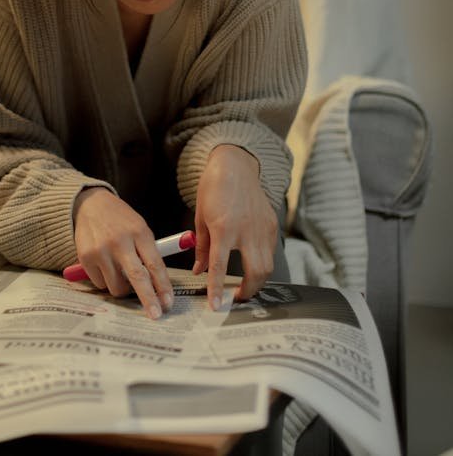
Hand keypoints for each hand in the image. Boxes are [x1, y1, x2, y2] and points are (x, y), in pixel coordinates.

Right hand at [72, 188, 174, 319]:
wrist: (90, 204)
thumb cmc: (120, 220)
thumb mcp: (139, 227)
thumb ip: (148, 252)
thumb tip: (158, 285)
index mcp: (139, 232)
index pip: (155, 264)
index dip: (163, 286)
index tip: (168, 303)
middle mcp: (120, 241)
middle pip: (137, 278)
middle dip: (148, 299)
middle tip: (155, 314)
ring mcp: (101, 250)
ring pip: (117, 286)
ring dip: (122, 287)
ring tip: (120, 273)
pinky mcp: (86, 257)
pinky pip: (100, 283)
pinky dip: (105, 280)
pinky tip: (104, 265)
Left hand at [193, 144, 277, 308]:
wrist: (235, 164)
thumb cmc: (214, 187)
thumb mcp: (201, 216)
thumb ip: (202, 247)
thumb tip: (199, 270)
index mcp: (224, 228)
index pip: (219, 266)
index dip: (217, 289)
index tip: (216, 306)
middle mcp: (246, 230)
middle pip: (255, 273)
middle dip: (247, 292)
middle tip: (236, 298)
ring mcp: (262, 228)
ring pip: (267, 266)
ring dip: (257, 281)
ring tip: (245, 285)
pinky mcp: (271, 225)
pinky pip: (270, 252)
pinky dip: (263, 263)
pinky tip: (253, 263)